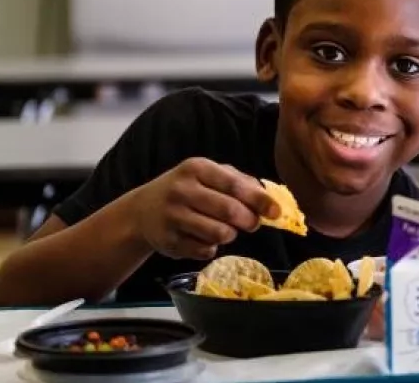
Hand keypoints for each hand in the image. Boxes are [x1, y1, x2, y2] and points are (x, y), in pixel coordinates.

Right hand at [131, 158, 278, 259]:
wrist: (142, 210)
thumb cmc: (186, 189)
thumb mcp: (207, 175)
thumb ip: (239, 181)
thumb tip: (269, 198)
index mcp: (196, 168)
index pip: (234, 185)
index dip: (259, 200)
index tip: (276, 212)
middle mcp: (182, 190)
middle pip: (229, 211)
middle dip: (249, 221)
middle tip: (252, 224)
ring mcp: (173, 217)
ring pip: (219, 234)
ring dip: (230, 235)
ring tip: (225, 229)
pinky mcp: (168, 242)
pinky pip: (204, 251)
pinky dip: (211, 247)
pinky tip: (203, 238)